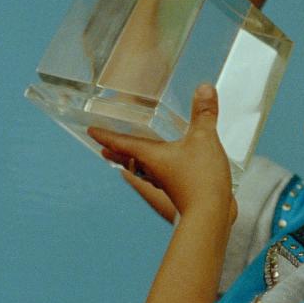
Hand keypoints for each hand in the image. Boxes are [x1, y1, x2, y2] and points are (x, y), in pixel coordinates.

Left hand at [88, 85, 235, 227]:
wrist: (211, 213)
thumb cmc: (200, 178)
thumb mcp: (203, 139)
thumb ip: (203, 114)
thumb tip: (204, 89)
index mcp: (151, 156)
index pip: (122, 143)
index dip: (106, 135)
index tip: (91, 130)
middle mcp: (154, 170)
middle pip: (128, 160)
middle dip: (116, 152)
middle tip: (103, 147)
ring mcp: (166, 182)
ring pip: (143, 170)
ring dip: (133, 162)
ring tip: (127, 157)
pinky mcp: (179, 190)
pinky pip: (161, 177)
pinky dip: (156, 169)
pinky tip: (165, 167)